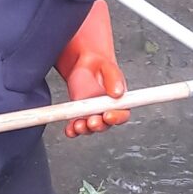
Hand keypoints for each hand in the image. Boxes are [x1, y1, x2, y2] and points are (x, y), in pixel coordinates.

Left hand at [55, 0, 127, 136]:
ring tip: (79, 125)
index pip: (122, 113)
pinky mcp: (79, 113)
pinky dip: (73, 129)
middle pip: (106, 124)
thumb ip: (114, 79)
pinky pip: (77, 125)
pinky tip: (70, 129)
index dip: (117, 117)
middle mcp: (106, 109)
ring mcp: (92, 113)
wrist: (83, 63)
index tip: (108, 115)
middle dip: (99, 125)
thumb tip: (118, 92)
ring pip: (91, 126)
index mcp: (119, 100)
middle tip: (92, 121)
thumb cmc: (99, 65)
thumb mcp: (108, 67)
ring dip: (85, 128)